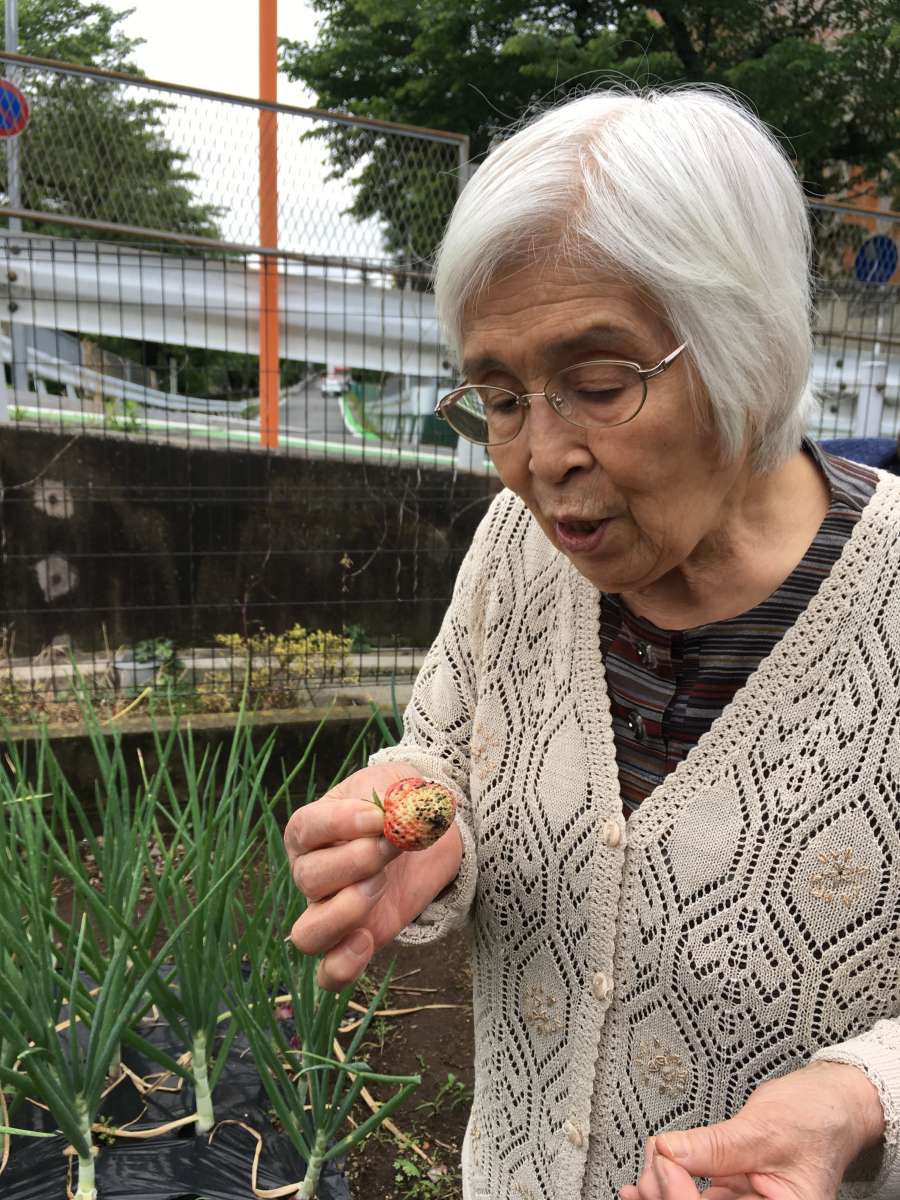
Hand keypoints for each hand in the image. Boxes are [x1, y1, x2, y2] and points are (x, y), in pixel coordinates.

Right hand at [284, 761, 462, 990]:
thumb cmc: (399, 805)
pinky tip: (369, 940)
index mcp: (311, 831)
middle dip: (357, 861)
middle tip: (392, 847)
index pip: (305, 828)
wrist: (426, 835)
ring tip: (380, 886)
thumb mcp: (398, 785)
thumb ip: (396, 796)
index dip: (340, 823)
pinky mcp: (356, 940)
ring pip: (307, 934)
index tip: (379, 817)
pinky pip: (330, 974)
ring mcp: (329, 912)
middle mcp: (311, 874)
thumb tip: (399, 815)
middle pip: (308, 879)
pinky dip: (343, 965)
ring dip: (346, 911)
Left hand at [620, 1062, 884, 1199]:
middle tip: (649, 1167)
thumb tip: (668, 1152)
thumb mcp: (765, 1130)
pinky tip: (650, 1177)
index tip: (665, 1162)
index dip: (683, 1198)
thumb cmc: (815, 1118)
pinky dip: (670, 1186)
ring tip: (649, 1165)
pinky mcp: (733, 1194)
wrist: (829, 1103)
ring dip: (663, 1191)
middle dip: (668, 1197)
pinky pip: (697, 1198)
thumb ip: (717, 1146)